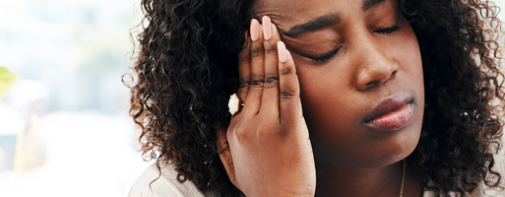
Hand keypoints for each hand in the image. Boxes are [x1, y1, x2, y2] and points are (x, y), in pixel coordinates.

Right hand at [217, 16, 314, 196]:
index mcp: (235, 127)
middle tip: (256, 22)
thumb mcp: (230, 164)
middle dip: (255, 45)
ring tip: (267, 25)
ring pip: (268, 79)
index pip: (240, 85)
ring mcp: (268, 124)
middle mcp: (249, 122)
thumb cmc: (260, 188)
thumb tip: (215, 121)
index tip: (246, 40)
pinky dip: (285, 69)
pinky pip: (287, 92)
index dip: (244, 60)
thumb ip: (221, 140)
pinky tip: (284, 50)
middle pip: (252, 76)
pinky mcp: (290, 129)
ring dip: (268, 48)